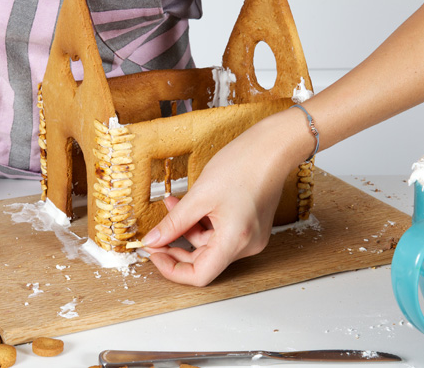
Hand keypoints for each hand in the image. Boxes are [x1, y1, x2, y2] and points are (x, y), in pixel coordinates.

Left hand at [142, 114, 304, 285]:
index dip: (172, 268)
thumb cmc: (242, 166)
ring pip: (209, 244)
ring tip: (171, 205)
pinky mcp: (250, 226)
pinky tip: (187, 205)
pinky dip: (201, 222)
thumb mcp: (199, 196)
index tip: (154, 253)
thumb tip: (152, 241)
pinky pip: (219, 233)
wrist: (271, 148)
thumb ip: (173, 223)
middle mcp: (246, 245)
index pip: (199, 275)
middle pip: (203, 261)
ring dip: (186, 229)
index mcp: (235, 241)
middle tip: (154, 235)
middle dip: (176, 247)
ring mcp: (250, 237)